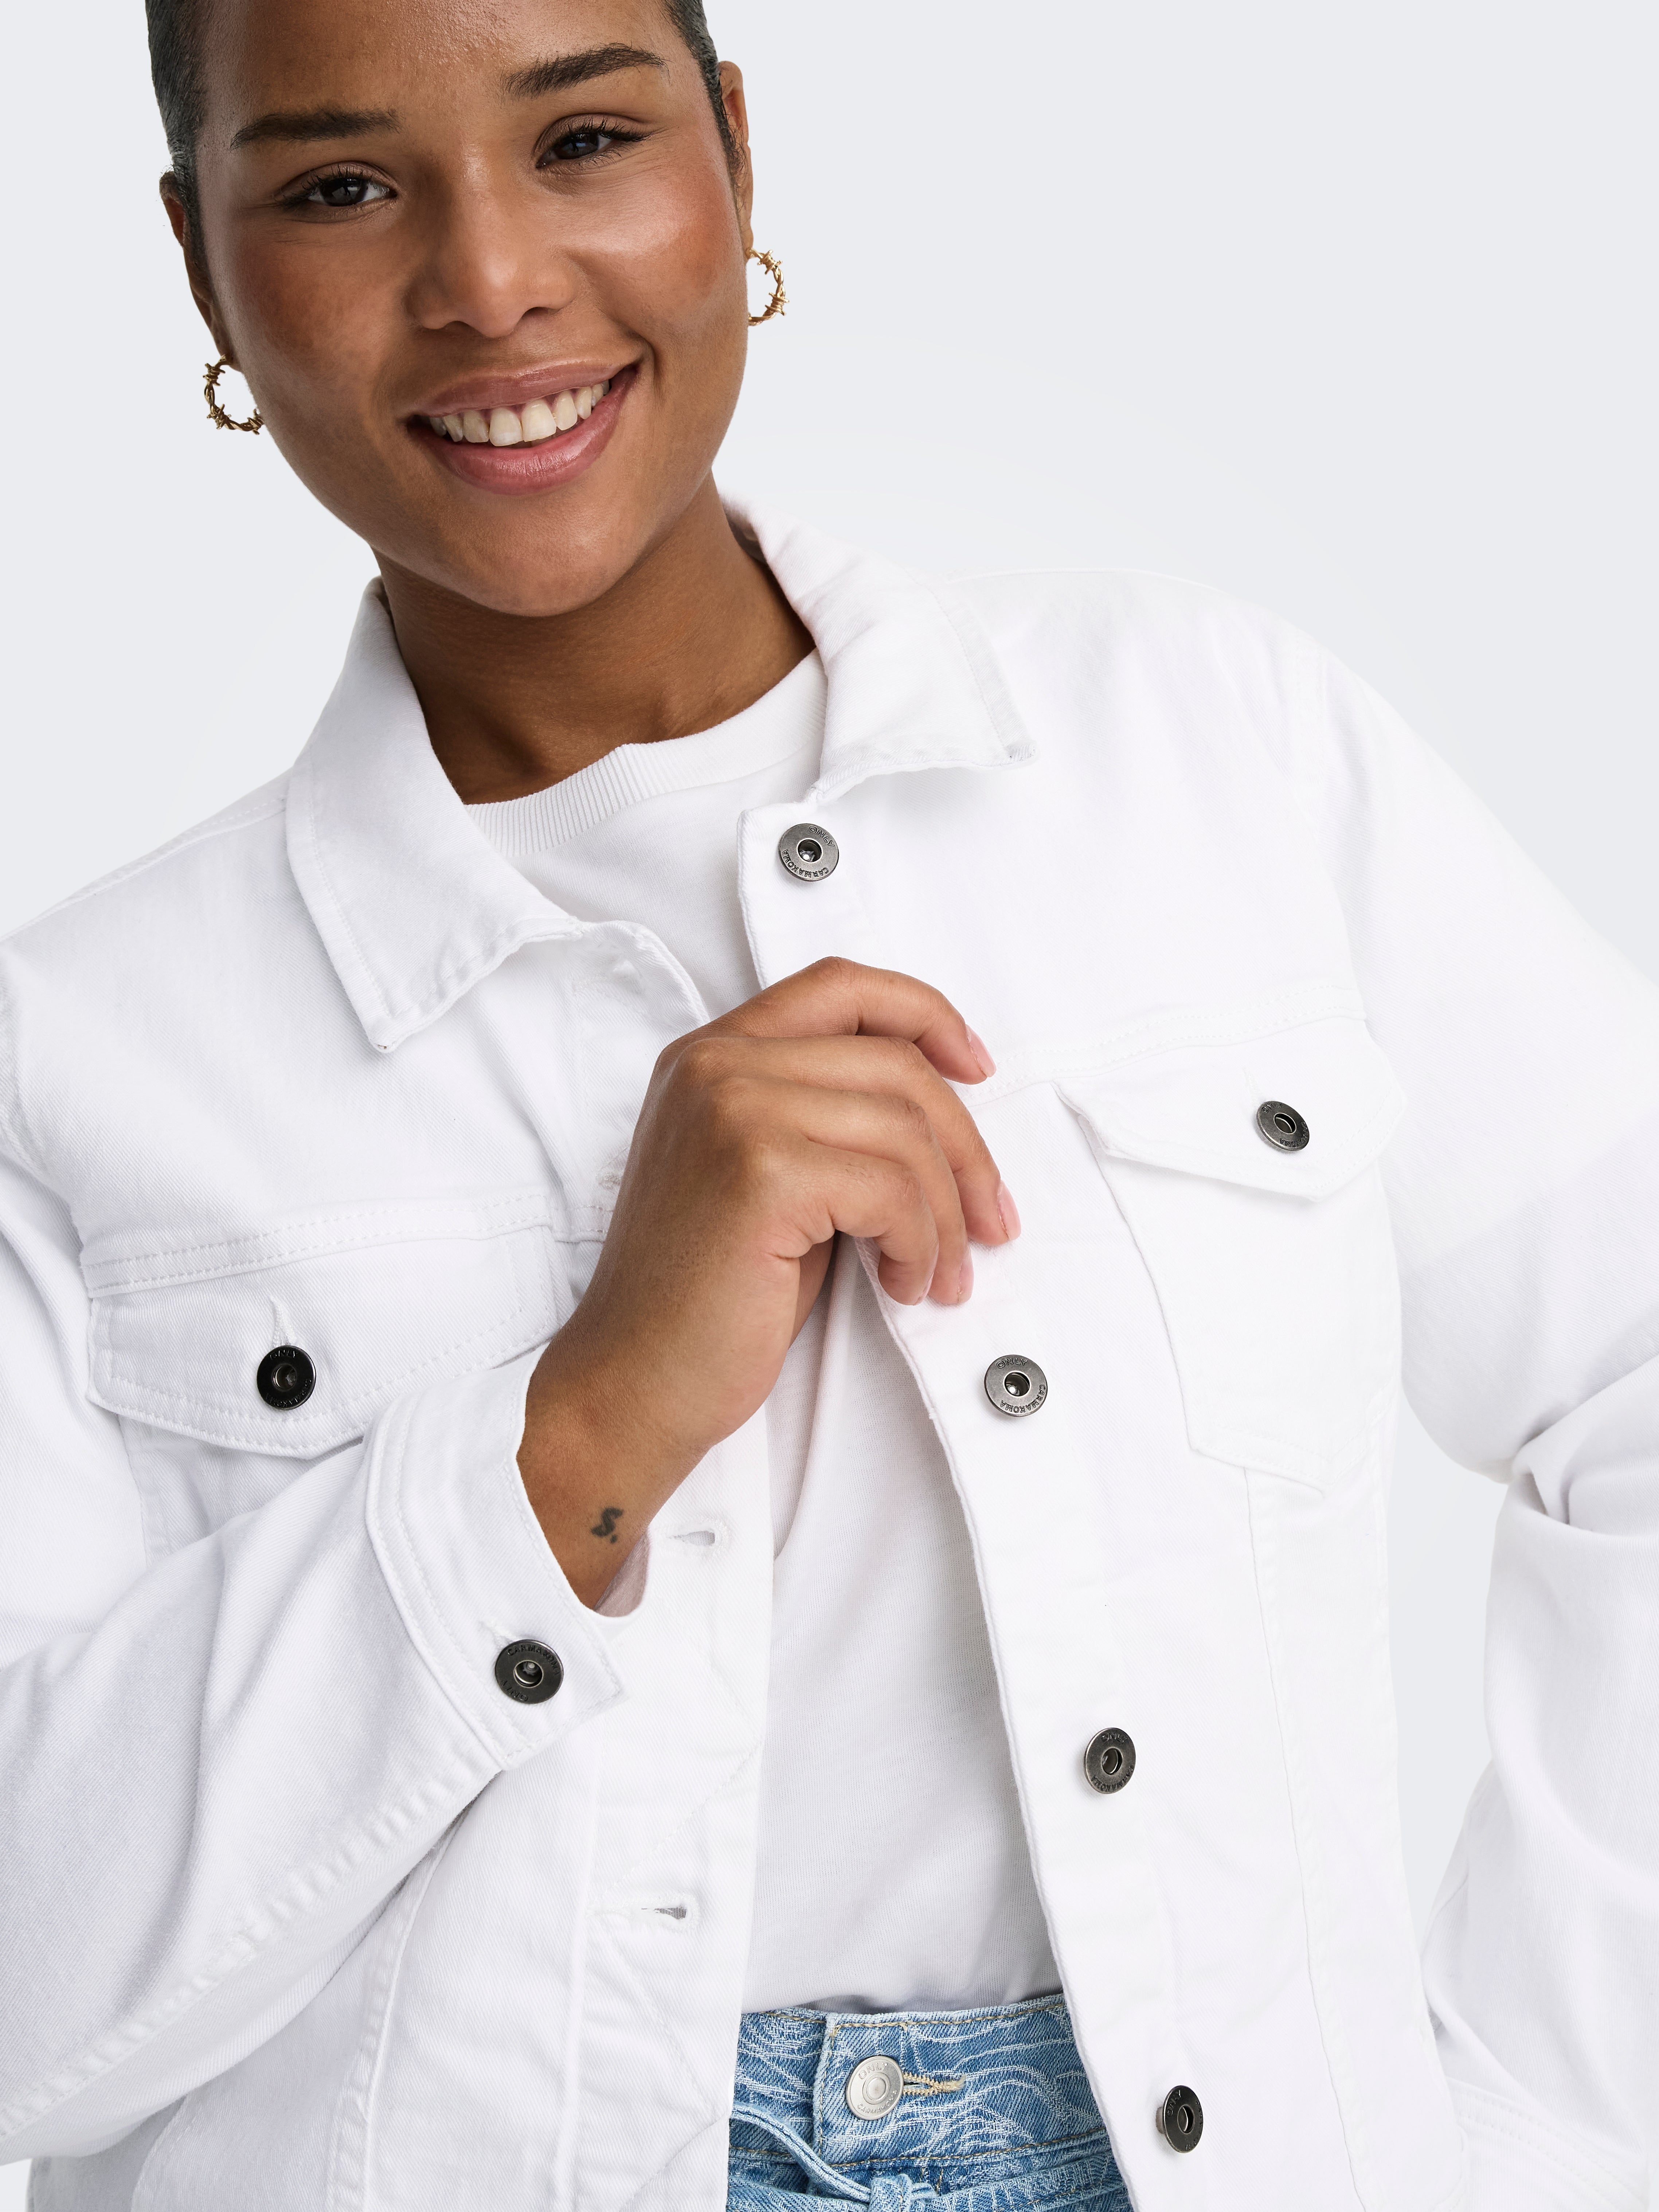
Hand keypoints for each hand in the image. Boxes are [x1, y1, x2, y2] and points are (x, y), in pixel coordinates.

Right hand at [518, 958, 1016, 1601]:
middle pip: (895, 1065)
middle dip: (966, 1149)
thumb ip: (828, 1120)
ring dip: (946, 1215)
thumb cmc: (706, 1298)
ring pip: (905, 1131)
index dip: (924, 1015)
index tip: (978, 1068)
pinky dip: (921, 1245)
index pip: (840, 985)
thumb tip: (949, 1113)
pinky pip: (893, 1190)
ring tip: (938, 1274)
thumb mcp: (771, 1178)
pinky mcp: (759, 1173)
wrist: (633, 1382)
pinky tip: (903, 1285)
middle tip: (990, 1221)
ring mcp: (732, 1110)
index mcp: (710, 1055)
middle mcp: (714, 1065)